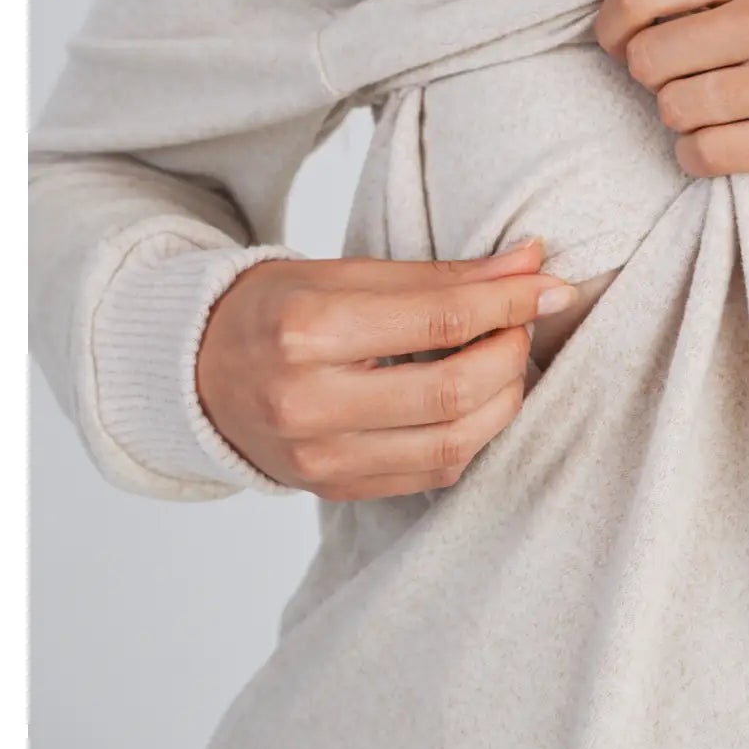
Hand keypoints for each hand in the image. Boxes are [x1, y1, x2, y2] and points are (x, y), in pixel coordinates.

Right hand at [196, 238, 575, 500]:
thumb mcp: (346, 272)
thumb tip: (530, 259)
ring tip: (505, 359)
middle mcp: (308, 403)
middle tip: (524, 322)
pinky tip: (476, 400)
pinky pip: (432, 473)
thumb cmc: (277, 308)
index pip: (438, 319)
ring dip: (502, 399)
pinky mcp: (335, 489)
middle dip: (511, 352)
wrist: (199, 373)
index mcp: (305, 330)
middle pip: (452, 390)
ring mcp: (320, 458)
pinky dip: (471, 435)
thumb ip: (441, 274)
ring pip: (452, 443)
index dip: (509, 301)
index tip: (549, 283)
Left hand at [595, 0, 748, 184]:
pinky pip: (707, 156)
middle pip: (650, 57)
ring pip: (674, 109)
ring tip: (712, 110)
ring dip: (678, 118)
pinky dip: (698, 156)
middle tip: (679, 79)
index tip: (617, 41)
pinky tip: (721, 145)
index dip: (612, 23)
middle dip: (650, 76)